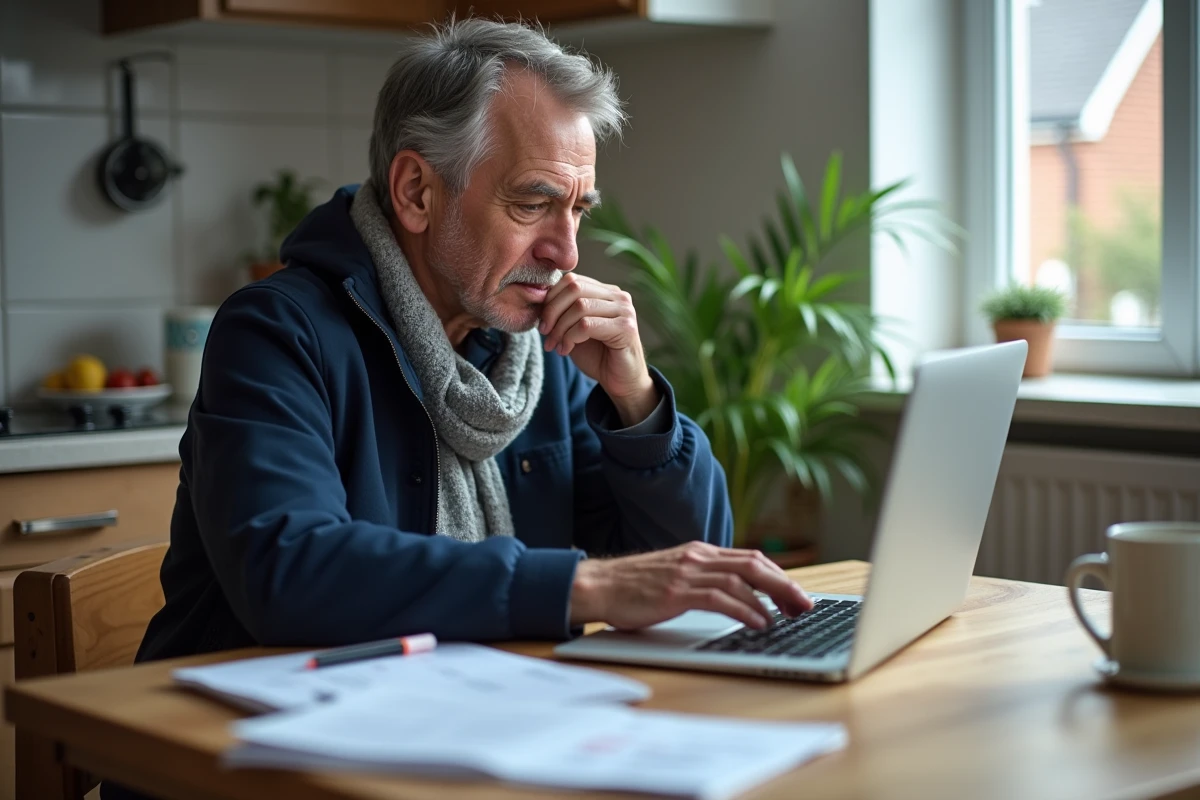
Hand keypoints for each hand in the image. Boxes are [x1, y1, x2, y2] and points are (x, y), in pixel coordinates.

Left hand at [539, 274, 657, 425]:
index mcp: (605, 291)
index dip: (551, 298)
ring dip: (560, 328)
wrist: (620, 381)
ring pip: (580, 306)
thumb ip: (562, 311)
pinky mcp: (626, 328)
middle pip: (575, 288)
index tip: (542, 322)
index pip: (572, 279)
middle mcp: (618, 296)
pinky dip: (570, 338)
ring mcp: (624, 310)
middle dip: (552, 311)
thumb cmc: (597, 355)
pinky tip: (565, 350)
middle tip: (544, 333)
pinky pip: (587, 325)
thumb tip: (538, 299)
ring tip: (554, 345)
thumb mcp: (573, 329)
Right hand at [568, 541, 813, 629]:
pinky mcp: (676, 592)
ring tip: (787, 617)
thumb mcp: (676, 576)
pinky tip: (758, 622)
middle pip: (754, 565)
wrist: (598, 585)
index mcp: (700, 552)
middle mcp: (698, 557)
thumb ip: (704, 580)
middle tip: (806, 605)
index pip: (750, 558)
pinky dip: (744, 610)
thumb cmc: (634, 586)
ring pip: (742, 579)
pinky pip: (719, 598)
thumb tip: (738, 597)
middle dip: (785, 585)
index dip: (779, 576)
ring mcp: (687, 572)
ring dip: (770, 599)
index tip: (797, 595)